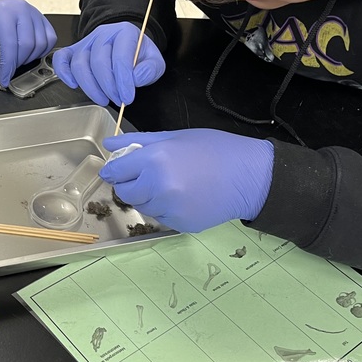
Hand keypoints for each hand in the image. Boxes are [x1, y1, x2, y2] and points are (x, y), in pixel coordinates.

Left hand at [0, 0, 57, 86]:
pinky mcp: (42, 18)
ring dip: (29, 58)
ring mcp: (34, 12)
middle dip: (17, 63)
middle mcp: (22, 9)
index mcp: (3, 12)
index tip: (3, 80)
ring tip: (15, 58)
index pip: (10, 44)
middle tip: (7, 68)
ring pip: (41, 44)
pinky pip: (50, 39)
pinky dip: (41, 51)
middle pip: (27, 45)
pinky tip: (28, 53)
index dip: (7, 67)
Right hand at [52, 22, 164, 106]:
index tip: (127, 97)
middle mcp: (103, 34)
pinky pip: (62, 59)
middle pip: (98, 61)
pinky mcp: (74, 51)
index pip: (120, 56)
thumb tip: (137, 77)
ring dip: (90, 87)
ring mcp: (86, 42)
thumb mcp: (155, 61)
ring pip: (80, 64)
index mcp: (125, 32)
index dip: (122, 80)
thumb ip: (151, 69)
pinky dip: (64, 72)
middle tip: (118, 100)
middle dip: (108, 86)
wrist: (129, 48)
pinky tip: (74, 85)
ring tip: (103, 99)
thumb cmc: (139, 56)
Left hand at [99, 129, 273, 232]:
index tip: (119, 169)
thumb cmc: (215, 150)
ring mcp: (169, 208)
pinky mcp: (180, 224)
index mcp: (154, 160)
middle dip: (130, 184)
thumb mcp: (175, 136)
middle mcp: (157, 186)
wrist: (250, 177)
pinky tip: (185, 196)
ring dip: (148, 197)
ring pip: (142, 206)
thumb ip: (140, 141)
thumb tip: (110, 143)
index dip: (115, 170)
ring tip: (172, 183)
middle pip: (125, 192)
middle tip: (148, 175)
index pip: (115, 172)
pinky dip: (166, 209)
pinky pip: (161, 217)